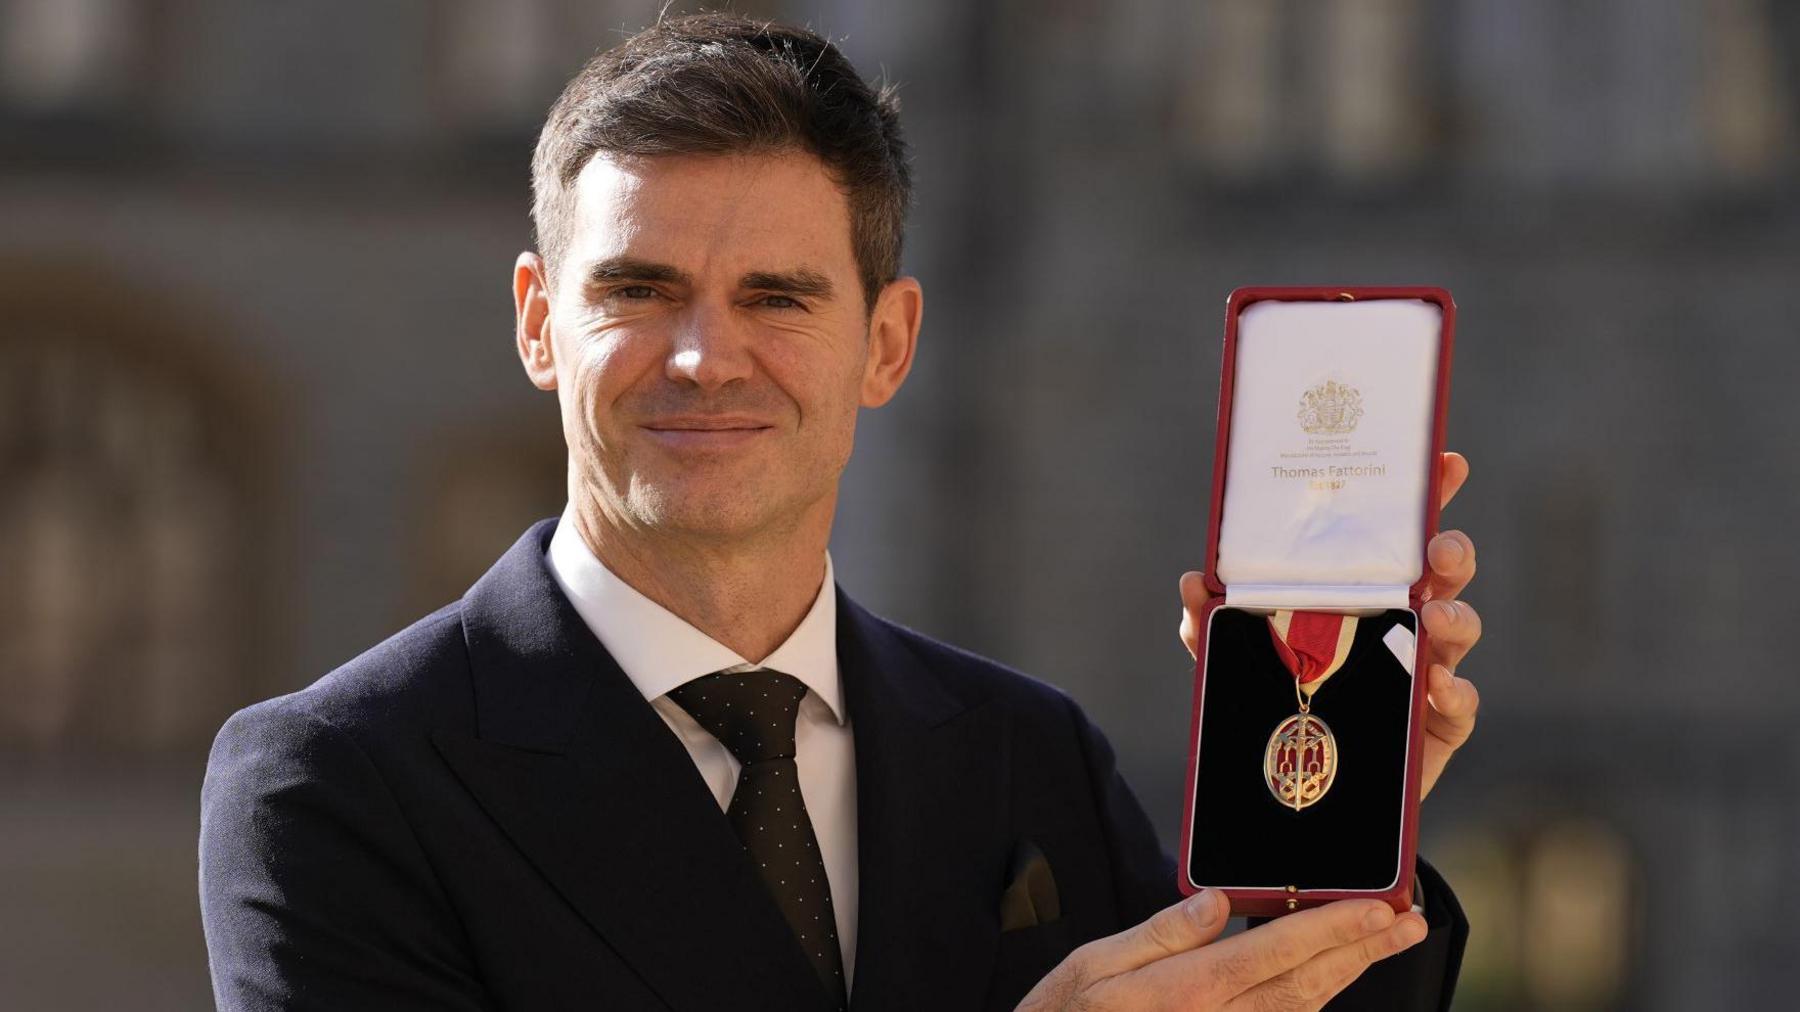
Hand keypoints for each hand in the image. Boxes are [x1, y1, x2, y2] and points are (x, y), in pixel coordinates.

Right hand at [1016, 889, 1426, 1010]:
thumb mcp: (1091, 965)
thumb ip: (1159, 934)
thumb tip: (1216, 903)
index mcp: (1186, 992)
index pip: (1277, 952)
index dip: (1334, 929)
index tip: (1378, 908)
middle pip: (1307, 984)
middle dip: (1362, 950)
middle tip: (1408, 922)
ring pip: (1302, 1011)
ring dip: (1347, 975)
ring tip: (1383, 944)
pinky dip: (1310, 1004)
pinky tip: (1328, 981)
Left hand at [1177, 451, 1481, 798]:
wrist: (1302, 790)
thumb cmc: (1280, 704)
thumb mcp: (1236, 661)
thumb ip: (1211, 625)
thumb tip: (1194, 582)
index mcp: (1366, 592)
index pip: (1403, 536)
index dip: (1432, 497)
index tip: (1447, 464)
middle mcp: (1406, 622)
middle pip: (1446, 574)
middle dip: (1452, 552)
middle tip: (1439, 549)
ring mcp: (1429, 670)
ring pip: (1461, 630)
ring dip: (1458, 618)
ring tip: (1435, 618)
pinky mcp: (1440, 723)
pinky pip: (1461, 703)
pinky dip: (1455, 690)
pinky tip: (1437, 684)